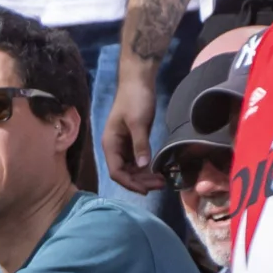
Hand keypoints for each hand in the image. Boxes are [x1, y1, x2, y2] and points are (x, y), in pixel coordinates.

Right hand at [101, 60, 167, 192]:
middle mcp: (115, 148)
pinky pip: (138, 161)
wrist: (137, 83)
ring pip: (131, 169)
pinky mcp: (133, 142)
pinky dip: (146, 168)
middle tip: (161, 184)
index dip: (130, 183)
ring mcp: (124, 146)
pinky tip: (158, 170)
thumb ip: (140, 145)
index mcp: (110, 144)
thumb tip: (143, 167)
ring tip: (162, 180)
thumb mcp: (138, 122)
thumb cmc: (135, 100)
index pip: (116, 172)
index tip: (147, 189)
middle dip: (140, 181)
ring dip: (144, 177)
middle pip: (124, 173)